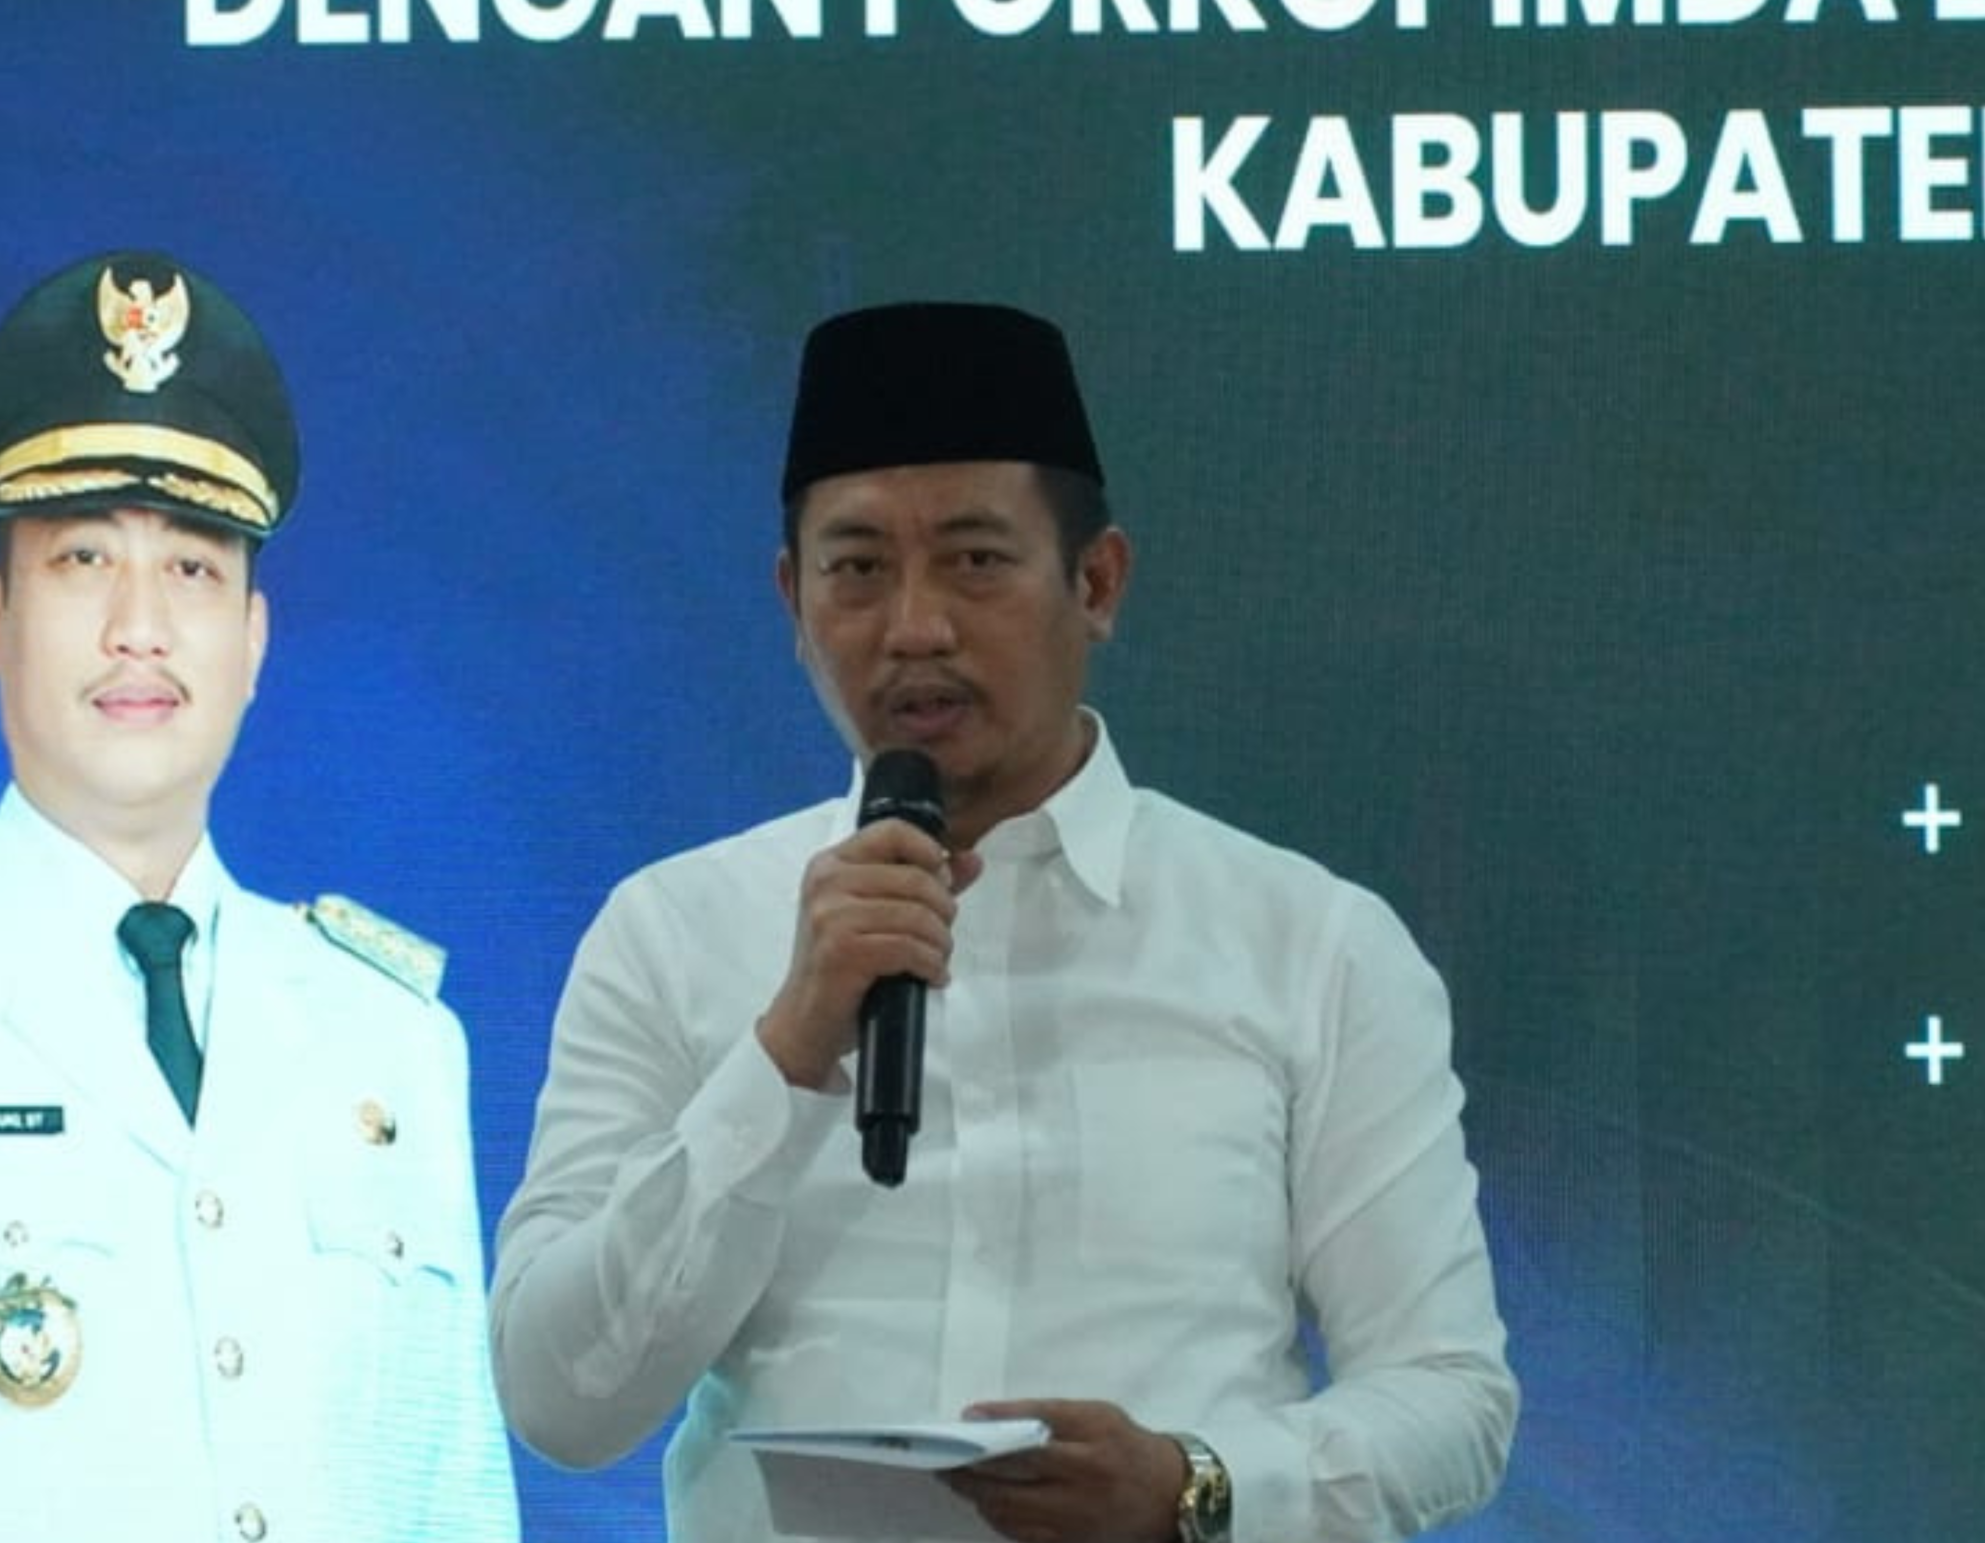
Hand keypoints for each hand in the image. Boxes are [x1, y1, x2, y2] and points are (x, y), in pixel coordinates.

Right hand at [756, 820, 981, 1088]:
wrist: (805, 1023)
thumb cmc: (843, 968)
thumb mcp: (878, 916)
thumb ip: (924, 883)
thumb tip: (972, 860)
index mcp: (831, 863)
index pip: (893, 831)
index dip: (929, 852)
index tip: (941, 883)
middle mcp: (827, 881)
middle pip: (916, 877)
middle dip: (943, 910)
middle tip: (940, 936)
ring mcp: (831, 915)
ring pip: (917, 914)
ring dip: (940, 943)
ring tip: (936, 959)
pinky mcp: (841, 950)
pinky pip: (910, 948)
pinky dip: (931, 965)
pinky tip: (930, 977)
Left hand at [939, 1399, 1187, 1542]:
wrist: (1169, 1496)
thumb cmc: (1126, 1445)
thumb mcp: (1095, 1414)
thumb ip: (1045, 1412)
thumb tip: (984, 1413)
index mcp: (1091, 1441)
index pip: (1031, 1433)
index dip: (992, 1429)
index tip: (961, 1422)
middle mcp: (1083, 1482)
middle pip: (1012, 1476)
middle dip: (970, 1467)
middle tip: (944, 1458)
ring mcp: (1075, 1519)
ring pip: (1009, 1510)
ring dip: (977, 1495)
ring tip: (958, 1480)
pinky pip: (1019, 1534)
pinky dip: (996, 1518)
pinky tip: (986, 1503)